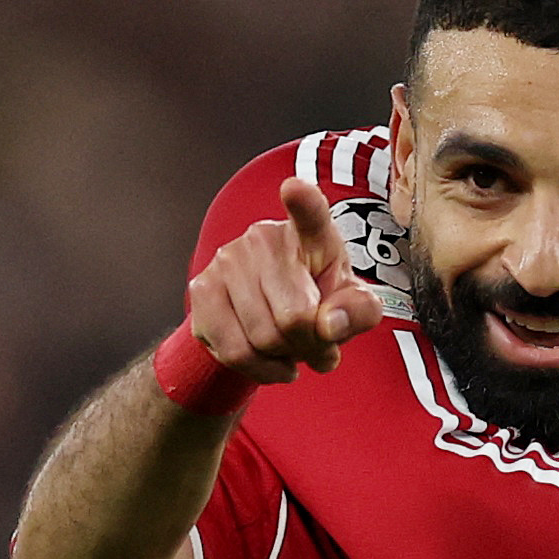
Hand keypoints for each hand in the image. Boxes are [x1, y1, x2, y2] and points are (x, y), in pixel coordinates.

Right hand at [188, 178, 382, 382]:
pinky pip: (233, 351)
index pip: (310, 214)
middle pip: (294, 319)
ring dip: (284, 358)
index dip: (303, 202)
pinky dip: (259, 368)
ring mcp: (227, 259)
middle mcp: (264, 237)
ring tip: (292, 346)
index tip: (295, 189)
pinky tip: (271, 358)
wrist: (274, 316)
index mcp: (312, 233)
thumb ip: (358, 312)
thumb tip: (328, 326)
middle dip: (310, 346)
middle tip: (315, 343)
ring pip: (262, 339)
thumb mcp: (353, 306)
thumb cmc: (321, 302)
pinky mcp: (201, 288)